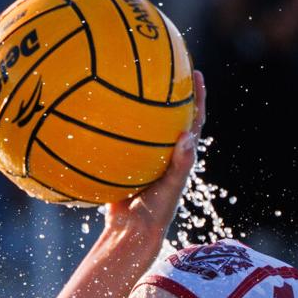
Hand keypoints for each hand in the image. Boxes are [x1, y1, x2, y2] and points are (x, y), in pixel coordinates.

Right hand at [104, 70, 206, 237]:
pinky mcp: (124, 164)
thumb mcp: (171, 187)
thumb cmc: (156, 212)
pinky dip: (112, 126)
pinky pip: (118, 140)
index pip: (194, 120)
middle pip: (170, 116)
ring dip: (141, 106)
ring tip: (132, 81)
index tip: (197, 74)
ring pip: (144, 126)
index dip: (198, 98)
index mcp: (180, 155)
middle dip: (170, 92)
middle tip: (165, 67)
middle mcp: (164, 153)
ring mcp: (143, 158)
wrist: (130, 230)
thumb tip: (188, 136)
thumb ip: (181, 163)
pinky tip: (100, 111)